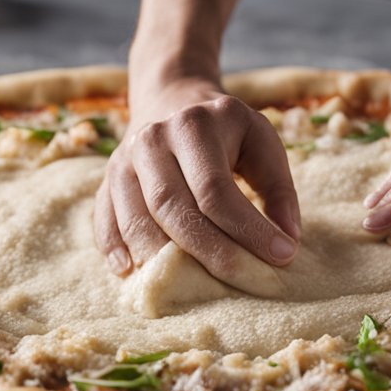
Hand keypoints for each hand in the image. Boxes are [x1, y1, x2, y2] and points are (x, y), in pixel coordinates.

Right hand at [94, 77, 301, 281]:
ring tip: (194, 287)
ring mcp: (124, 159)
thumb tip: (286, 241)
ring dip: (163, 260)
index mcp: (196, 124)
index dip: (248, 228)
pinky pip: (104, 218)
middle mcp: (153, 139)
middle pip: (173, 207)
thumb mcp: (261, 142)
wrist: (173, 103)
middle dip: (209, 251)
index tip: (281, 256)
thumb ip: (278, 189)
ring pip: (137, 218)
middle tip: (242, 280)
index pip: (216, 188)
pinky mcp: (107, 179)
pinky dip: (114, 248)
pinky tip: (131, 273)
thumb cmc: (227, 134)